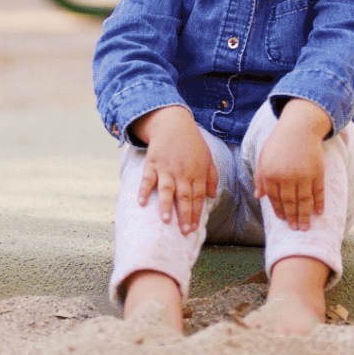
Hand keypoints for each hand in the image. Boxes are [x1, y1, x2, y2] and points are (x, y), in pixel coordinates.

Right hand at [135, 106, 217, 234]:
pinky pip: (147, 179)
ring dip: (166, 205)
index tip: (193, 228)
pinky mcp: (152, 163)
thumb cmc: (192, 142)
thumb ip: (211, 176)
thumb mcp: (208, 156)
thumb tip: (211, 196)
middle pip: (184, 196)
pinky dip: (143, 190)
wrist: (173, 123)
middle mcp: (182, 172)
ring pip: (167, 190)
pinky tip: (141, 202)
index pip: (198, 196)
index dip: (196, 213)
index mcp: (197, 172)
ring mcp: (166, 168)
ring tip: (166, 220)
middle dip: (185, 215)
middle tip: (184, 231)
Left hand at [255, 100, 330, 230]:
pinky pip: (318, 192)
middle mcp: (286, 177)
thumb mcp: (263, 157)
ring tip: (305, 227)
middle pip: (290, 203)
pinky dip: (319, 203)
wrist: (300, 127)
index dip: (279, 211)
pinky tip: (319, 212)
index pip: (274, 198)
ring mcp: (303, 175)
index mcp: (270, 174)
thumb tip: (258, 197)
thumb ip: (259, 178)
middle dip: (293, 218)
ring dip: (305, 216)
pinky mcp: (317, 172)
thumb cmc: (279, 142)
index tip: (283, 219)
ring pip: (304, 201)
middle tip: (296, 229)